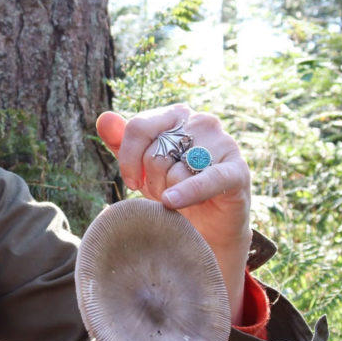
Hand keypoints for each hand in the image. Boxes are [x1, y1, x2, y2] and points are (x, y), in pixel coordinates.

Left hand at [96, 104, 251, 320]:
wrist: (207, 226)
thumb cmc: (172, 188)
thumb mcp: (141, 166)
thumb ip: (121, 141)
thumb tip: (104, 118)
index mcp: (177, 115)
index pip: (139, 126)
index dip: (128, 159)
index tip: (131, 181)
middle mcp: (202, 122)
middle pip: (156, 152)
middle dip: (152, 181)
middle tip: (162, 192)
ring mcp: (224, 144)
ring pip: (176, 170)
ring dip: (170, 193)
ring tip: (177, 199)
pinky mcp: (237, 172)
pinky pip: (207, 179)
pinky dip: (187, 192)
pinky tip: (171, 202)